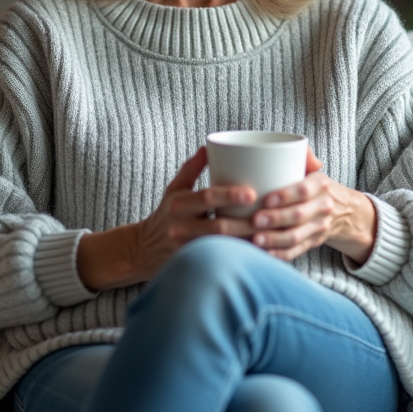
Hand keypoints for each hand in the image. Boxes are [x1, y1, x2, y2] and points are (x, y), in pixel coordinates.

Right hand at [77, 147, 255, 291]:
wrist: (142, 249)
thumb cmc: (166, 214)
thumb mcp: (174, 189)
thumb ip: (191, 168)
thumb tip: (209, 146)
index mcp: (178, 204)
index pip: (207, 197)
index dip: (230, 195)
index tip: (252, 193)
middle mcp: (180, 227)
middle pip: (218, 226)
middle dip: (246, 223)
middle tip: (269, 218)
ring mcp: (185, 250)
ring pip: (222, 248)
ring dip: (247, 243)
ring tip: (269, 236)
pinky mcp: (192, 266)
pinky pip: (220, 263)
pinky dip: (239, 259)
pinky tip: (257, 255)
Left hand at [248, 148, 376, 263]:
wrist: (343, 210)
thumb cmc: (312, 185)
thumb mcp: (311, 168)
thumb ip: (302, 155)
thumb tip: (305, 154)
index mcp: (320, 184)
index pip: (304, 190)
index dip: (285, 196)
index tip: (266, 200)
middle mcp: (323, 207)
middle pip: (299, 215)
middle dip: (276, 219)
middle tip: (254, 221)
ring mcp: (319, 227)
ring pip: (297, 236)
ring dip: (275, 240)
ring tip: (255, 239)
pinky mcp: (313, 243)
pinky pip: (296, 251)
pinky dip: (279, 254)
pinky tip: (263, 253)